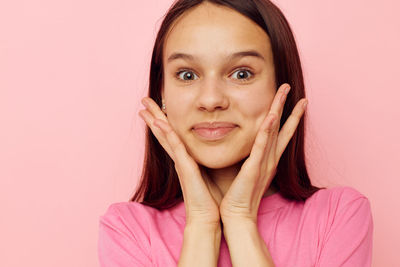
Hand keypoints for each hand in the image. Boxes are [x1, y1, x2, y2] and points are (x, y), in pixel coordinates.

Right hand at [139, 97, 221, 226]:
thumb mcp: (210, 172)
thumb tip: (217, 146)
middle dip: (153, 115)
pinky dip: (167, 135)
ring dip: (155, 121)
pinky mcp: (185, 169)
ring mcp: (180, 163)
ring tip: (143, 107)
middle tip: (143, 100)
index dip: (162, 120)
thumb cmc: (211, 197)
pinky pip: (175, 148)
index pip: (172, 135)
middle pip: (163, 133)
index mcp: (185, 159)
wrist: (208, 217)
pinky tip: (159, 123)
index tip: (156, 106)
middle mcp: (180, 159)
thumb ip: (209, 159)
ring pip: (165, 137)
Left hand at [219, 83, 306, 224]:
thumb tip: (242, 144)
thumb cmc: (238, 195)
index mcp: (266, 159)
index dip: (288, 117)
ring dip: (279, 111)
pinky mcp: (254, 169)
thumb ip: (247, 157)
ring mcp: (263, 163)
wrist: (236, 215)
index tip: (294, 101)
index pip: (279, 134)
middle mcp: (269, 159)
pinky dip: (267, 132)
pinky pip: (261, 147)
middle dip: (287, 106)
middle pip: (281, 128)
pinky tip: (270, 117)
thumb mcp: (244, 171)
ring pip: (274, 132)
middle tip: (290, 87)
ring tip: (285, 92)